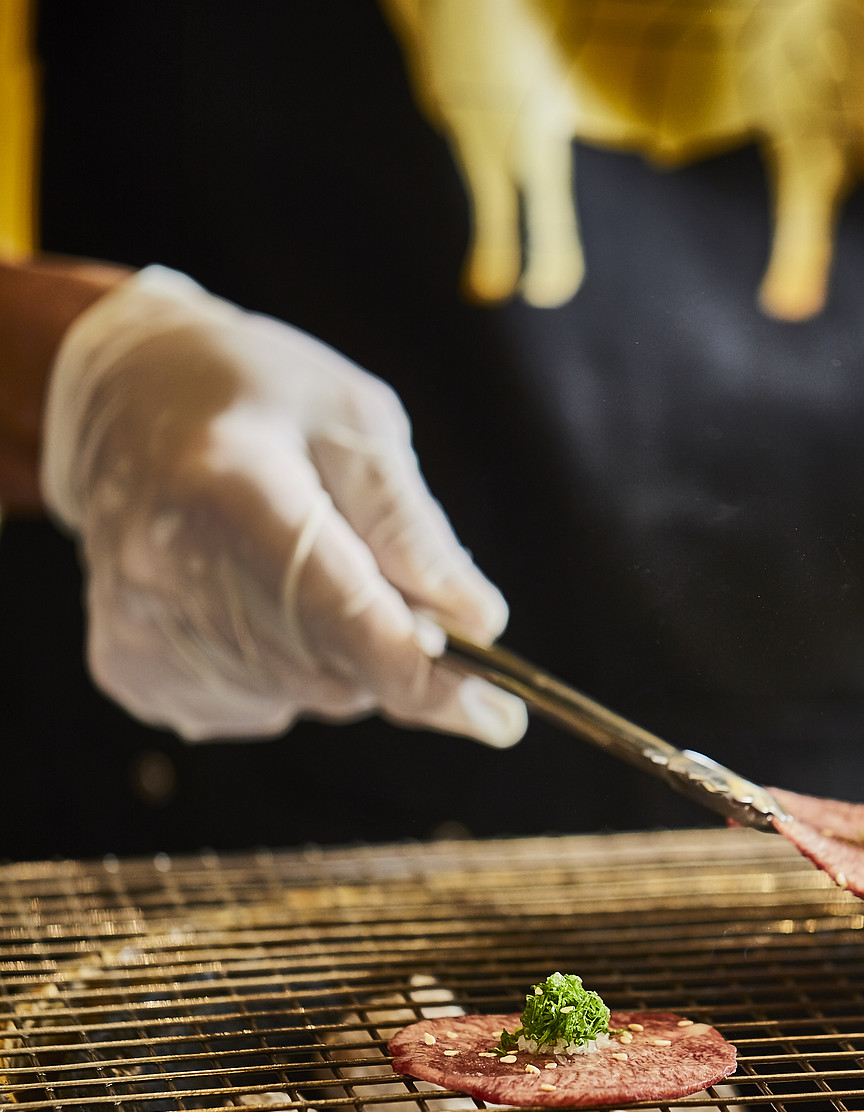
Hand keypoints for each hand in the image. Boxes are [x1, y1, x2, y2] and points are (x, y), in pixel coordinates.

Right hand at [40, 267, 526, 745]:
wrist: (116, 400)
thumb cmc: (251, 394)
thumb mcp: (352, 419)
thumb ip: (413, 528)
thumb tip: (479, 622)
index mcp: (231, 484)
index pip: (343, 616)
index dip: (426, 678)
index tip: (499, 716)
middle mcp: (169, 567)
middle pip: (330, 670)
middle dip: (391, 651)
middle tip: (395, 589)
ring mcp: (143, 628)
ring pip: (301, 698)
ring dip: (335, 655)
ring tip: (300, 566)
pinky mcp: (131, 668)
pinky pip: (255, 708)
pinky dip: (284, 669)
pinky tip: (252, 594)